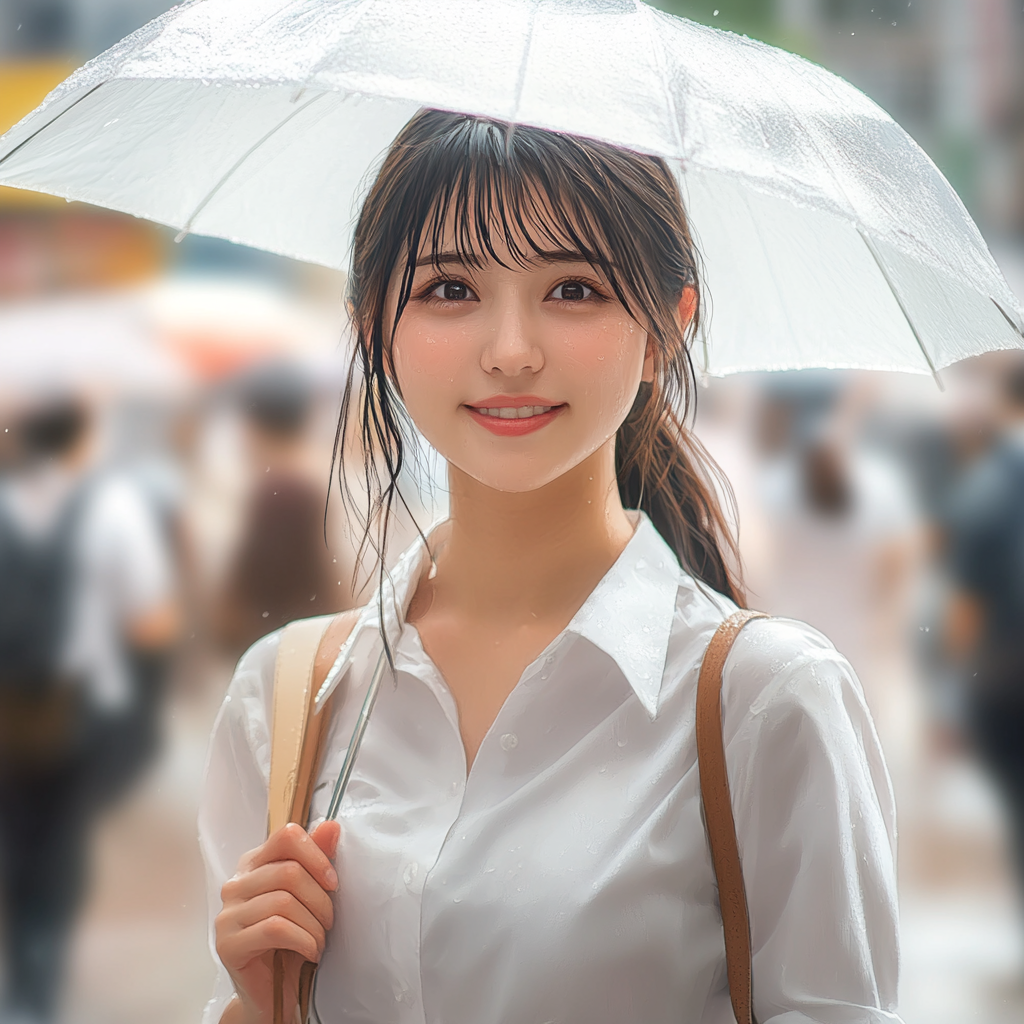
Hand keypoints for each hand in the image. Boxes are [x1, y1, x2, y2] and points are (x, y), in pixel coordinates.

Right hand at [215, 820, 339, 1020]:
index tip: (333, 881)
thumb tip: (331, 826)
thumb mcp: (311, 894)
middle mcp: (235, 884)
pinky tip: (310, 952)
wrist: (275, 992)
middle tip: (329, 921)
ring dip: (314, 925)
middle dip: (321, 899)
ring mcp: (227, 914)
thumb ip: (317, 858)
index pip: (286, 836)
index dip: (316, 855)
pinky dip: (303, 940)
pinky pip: (275, 929)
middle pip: (289, 871)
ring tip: (319, 940)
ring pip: (284, 901)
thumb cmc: (294, 938)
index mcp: (254, 863)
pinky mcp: (227, 943)